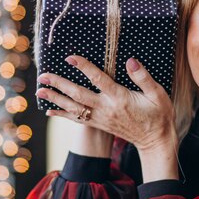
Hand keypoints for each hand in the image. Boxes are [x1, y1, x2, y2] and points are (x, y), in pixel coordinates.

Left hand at [36, 56, 178, 180]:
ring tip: (39, 90)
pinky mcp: (99, 125)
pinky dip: (62, 115)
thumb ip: (143, 78)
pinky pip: (77, 119)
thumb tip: (130, 61)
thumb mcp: (158, 94)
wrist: (155, 141)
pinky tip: (49, 111)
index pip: (98, 79)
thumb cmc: (159, 115)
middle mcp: (106, 109)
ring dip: (55, 99)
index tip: (69, 57)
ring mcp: (101, 118)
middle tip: (43, 75)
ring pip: (73, 108)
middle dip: (59, 84)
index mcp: (120, 98)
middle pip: (78, 95)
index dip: (83, 67)